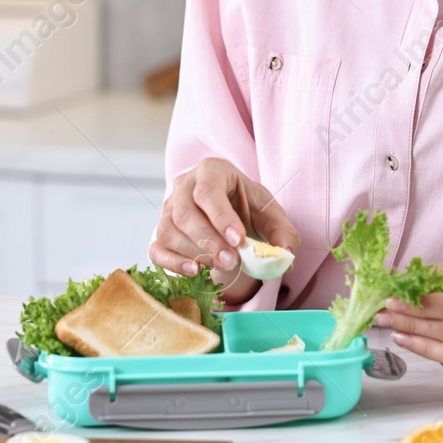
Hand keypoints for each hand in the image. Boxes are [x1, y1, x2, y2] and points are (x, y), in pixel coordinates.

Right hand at [148, 158, 300, 304]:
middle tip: (232, 261)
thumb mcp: (271, 214)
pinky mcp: (160, 233)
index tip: (238, 240)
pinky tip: (194, 271)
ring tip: (221, 266)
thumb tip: (285, 255)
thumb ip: (283, 233)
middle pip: (185, 212)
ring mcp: (167, 209)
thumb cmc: (249, 209)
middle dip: (209, 240)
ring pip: (168, 231)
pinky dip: (173, 263)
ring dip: (194, 253)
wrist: (232, 214)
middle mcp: (184, 186)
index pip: (208, 191)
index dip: (221, 217)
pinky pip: (157, 249)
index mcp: (212, 171)